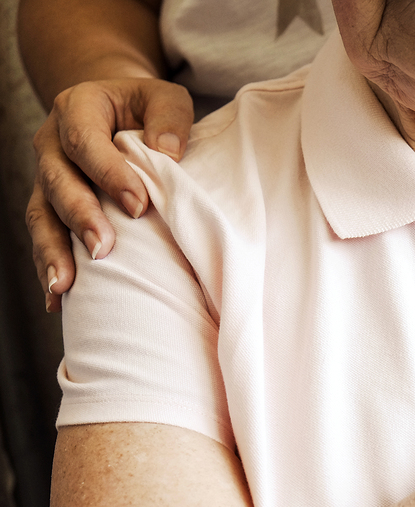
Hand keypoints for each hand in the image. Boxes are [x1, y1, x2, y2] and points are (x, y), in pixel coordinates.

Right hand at [27, 78, 192, 311]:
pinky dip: (49, 266)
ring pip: (42, 214)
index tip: (138, 206)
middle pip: (57, 181)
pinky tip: (57, 298)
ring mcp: (47, 176)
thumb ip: (169, 117)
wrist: (118, 111)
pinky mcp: (51, 205)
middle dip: (80, 217)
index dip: (109, 173)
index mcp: (78, 109)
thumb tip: (168, 152)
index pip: (86, 141)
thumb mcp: (165, 98)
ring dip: (53, 251)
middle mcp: (52, 143)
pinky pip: (43, 236)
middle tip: (103, 248)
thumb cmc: (147, 109)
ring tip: (65, 285)